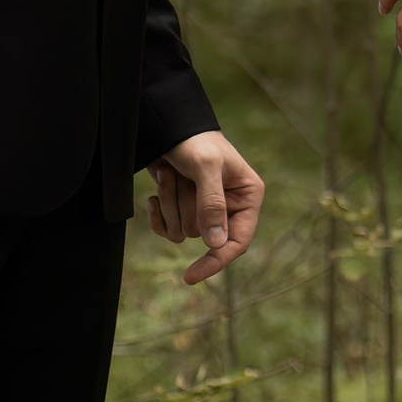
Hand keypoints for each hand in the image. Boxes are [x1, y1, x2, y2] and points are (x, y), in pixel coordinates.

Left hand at [148, 131, 263, 285]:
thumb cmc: (195, 140)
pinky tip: (154, 194)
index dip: (216, 260)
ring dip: (170, 202)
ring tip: (169, 174)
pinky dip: (159, 212)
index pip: (237, 241)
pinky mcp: (185, 209)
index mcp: (247, 197)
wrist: (168, 126)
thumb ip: (212, 204)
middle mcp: (230, 207)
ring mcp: (206, 210)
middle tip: (179, 176)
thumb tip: (216, 244)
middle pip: (203, 236)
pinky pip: (169, 229)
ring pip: (183, 231)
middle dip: (185, 208)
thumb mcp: (206, 168)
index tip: (191, 276)